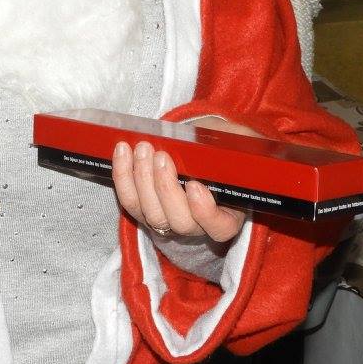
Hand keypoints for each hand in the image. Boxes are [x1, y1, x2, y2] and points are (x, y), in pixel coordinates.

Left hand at [111, 117, 262, 242]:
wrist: (196, 151)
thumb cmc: (220, 149)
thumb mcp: (237, 145)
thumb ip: (239, 142)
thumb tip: (231, 136)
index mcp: (227, 214)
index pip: (219, 227)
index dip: (205, 212)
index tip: (195, 186)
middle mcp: (196, 225)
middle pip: (179, 221)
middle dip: (166, 188)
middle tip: (162, 156)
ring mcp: (166, 220)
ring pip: (151, 213)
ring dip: (143, 179)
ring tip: (143, 149)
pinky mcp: (142, 210)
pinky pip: (129, 200)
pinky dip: (123, 175)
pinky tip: (123, 150)